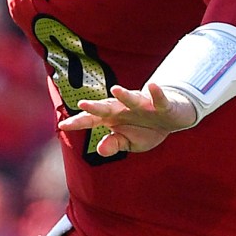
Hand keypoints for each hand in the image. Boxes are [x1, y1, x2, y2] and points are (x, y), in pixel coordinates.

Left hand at [56, 83, 199, 156]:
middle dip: (95, 106)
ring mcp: (142, 105)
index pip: (92, 119)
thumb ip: (114, 145)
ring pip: (131, 98)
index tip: (62, 125)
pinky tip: (152, 86)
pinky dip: (156, 93)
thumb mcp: (129, 143)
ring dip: (124, 94)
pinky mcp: (161, 104)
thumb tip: (99, 150)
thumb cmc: (146, 130)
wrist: (172, 119)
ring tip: (116, 89)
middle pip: (107, 107)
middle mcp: (124, 108)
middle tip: (83, 104)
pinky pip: (158, 98)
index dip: (78, 122)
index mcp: (113, 118)